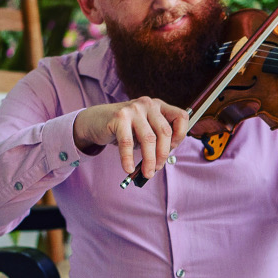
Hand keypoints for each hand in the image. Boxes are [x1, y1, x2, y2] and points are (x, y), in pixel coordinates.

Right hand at [72, 97, 189, 178]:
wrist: (96, 121)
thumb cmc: (125, 129)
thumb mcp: (145, 129)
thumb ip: (157, 139)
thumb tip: (163, 160)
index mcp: (159, 106)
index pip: (181, 117)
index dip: (181, 135)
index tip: (173, 149)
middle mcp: (148, 104)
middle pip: (165, 132)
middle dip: (163, 154)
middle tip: (157, 168)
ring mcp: (133, 109)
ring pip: (149, 139)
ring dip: (149, 160)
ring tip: (147, 173)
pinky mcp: (119, 118)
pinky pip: (127, 143)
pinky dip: (128, 159)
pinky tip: (128, 168)